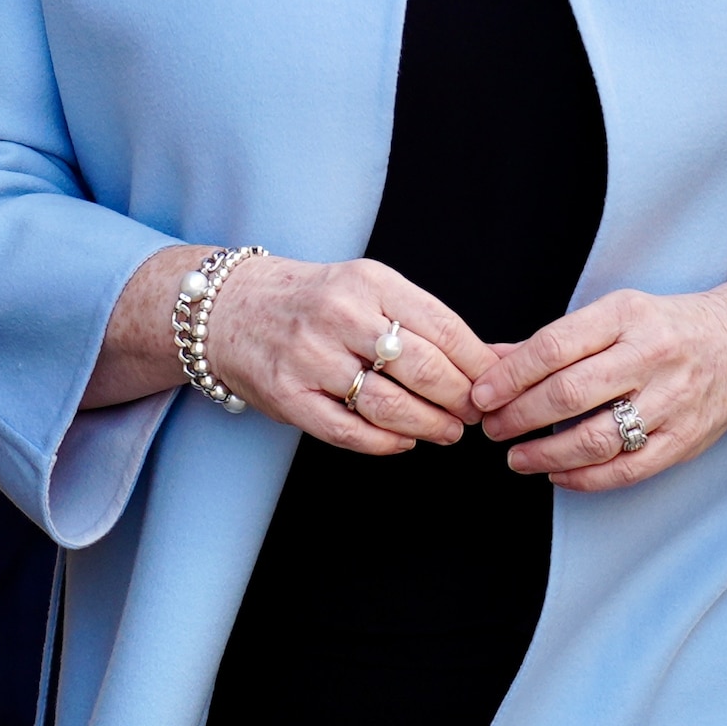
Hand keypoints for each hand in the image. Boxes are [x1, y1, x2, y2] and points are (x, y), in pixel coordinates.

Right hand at [185, 252, 488, 455]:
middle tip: (474, 414)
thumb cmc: (315, 301)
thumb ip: (427, 322)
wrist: (229, 307)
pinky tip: (403, 441)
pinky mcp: (288, 396)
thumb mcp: (370, 290)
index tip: (494, 385)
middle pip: (423, 369)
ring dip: (429, 426)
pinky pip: (349, 431)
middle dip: (460, 400)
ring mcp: (310, 357)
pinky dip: (385, 444)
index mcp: (370, 281)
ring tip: (446, 432)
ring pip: (389, 405)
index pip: (444, 327)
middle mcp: (340, 315)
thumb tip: (497, 356)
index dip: (478, 365)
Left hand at [471, 278, 726, 495]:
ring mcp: (671, 401)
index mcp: (628, 316)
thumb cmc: (669, 327)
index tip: (481, 393)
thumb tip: (490, 359)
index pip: (555, 346)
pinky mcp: (683, 440)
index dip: (510, 375)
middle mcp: (652, 356)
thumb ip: (554, 341)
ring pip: (597, 438)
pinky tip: (557, 475)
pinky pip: (626, 469)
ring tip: (517, 457)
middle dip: (519, 416)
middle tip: (491, 427)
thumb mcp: (616, 315)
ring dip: (545, 454)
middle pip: (570, 393)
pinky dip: (584, 478)